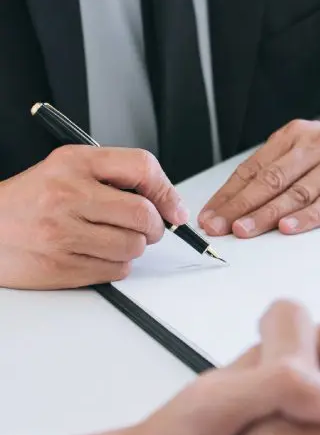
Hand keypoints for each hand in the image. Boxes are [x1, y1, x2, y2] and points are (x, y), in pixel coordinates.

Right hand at [0, 146, 187, 289]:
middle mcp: (67, 195)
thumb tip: (167, 204)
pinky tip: (95, 253)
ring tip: (110, 239)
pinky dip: (116, 265)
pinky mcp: (61, 267)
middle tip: (145, 228)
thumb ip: (116, 177)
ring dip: (133, 247)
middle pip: (143, 215)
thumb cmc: (31, 200)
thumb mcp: (68, 170)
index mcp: (74, 164)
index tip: (173, 208)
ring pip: (134, 246)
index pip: (141, 167)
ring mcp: (63, 233)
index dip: (166, 190)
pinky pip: (116, 270)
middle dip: (154, 226)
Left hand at [198, 110, 319, 237]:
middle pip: (271, 180)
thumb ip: (283, 166)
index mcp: (298, 135)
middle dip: (240, 206)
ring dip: (266, 215)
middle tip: (218, 227)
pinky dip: (308, 217)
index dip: (229, 193)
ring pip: (297, 193)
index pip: (255, 167)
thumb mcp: (313, 144)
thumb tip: (240, 200)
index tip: (210, 214)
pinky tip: (289, 228)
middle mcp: (317, 146)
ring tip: (244, 231)